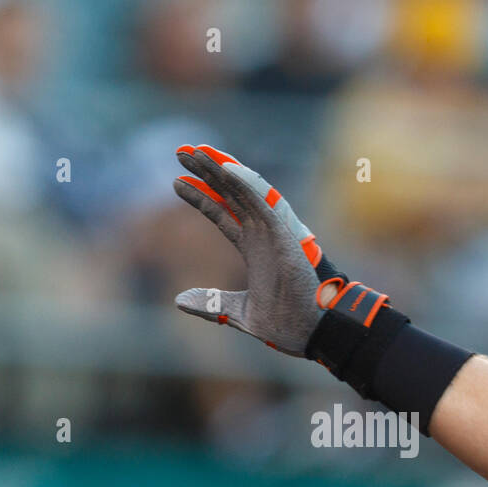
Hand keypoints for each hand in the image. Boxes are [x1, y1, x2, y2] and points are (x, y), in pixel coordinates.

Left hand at [172, 145, 338, 355]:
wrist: (311, 333)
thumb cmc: (286, 324)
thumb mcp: (238, 312)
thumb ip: (211, 303)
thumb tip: (179, 300)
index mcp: (255, 249)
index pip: (223, 214)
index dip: (201, 197)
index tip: (176, 183)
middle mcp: (264, 235)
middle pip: (231, 194)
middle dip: (207, 173)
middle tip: (181, 153)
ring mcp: (275, 232)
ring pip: (245, 190)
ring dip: (221, 168)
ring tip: (195, 151)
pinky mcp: (286, 234)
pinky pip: (265, 202)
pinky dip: (246, 183)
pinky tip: (225, 168)